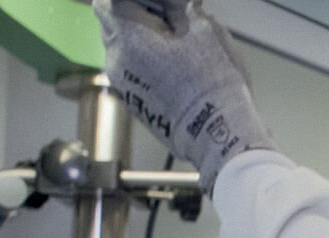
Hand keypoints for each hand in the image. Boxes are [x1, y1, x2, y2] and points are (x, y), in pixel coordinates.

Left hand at [92, 0, 272, 191]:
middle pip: (112, 24)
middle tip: (169, 19)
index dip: (138, 1)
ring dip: (140, 40)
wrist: (218, 134)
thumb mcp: (205, 29)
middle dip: (136, 16)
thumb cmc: (213, 80)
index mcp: (128, 37)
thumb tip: (179, 4)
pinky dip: (144, 64)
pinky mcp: (134, 104)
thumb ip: (183, 7)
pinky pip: (131, 73)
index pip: (110, 2)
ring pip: (121, 50)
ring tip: (175, 45)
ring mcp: (123, 86)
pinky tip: (173, 69)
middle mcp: (116, 61)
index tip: (162, 5)